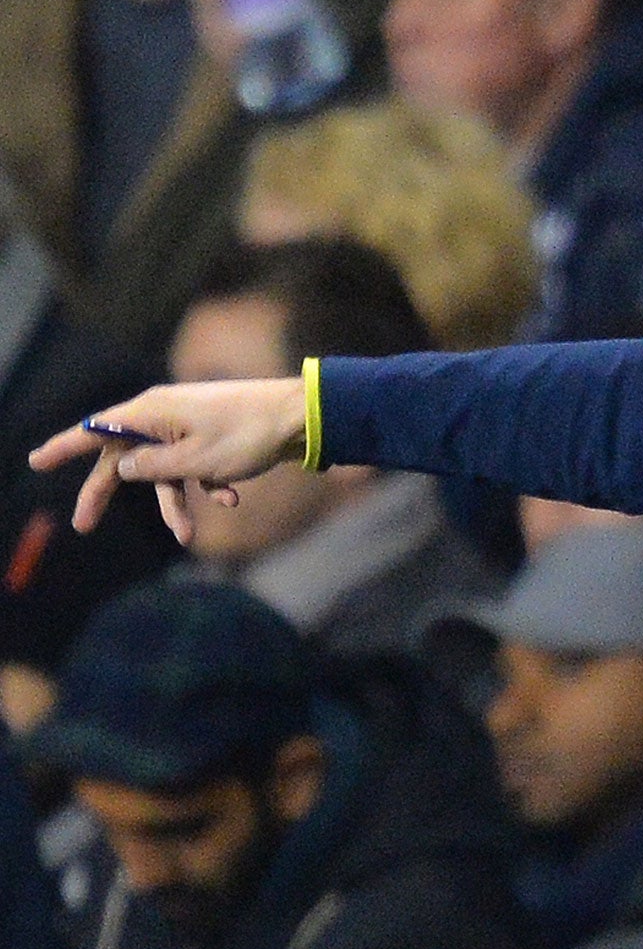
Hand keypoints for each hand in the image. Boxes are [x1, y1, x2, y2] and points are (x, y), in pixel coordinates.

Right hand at [28, 377, 309, 544]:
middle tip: (83, 526)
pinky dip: (210, 486)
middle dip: (106, 493)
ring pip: (165, 471)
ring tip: (186, 535)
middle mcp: (166, 416)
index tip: (34, 462)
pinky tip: (231, 498)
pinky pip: (197, 468)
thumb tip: (122, 468)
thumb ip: (149, 468)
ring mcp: (190, 426)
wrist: (301, 418)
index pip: (95, 429)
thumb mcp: (191, 460)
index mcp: (151, 412)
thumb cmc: (245, 435)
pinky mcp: (214, 438)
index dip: (64, 447)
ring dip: (175, 503)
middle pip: (124, 457)